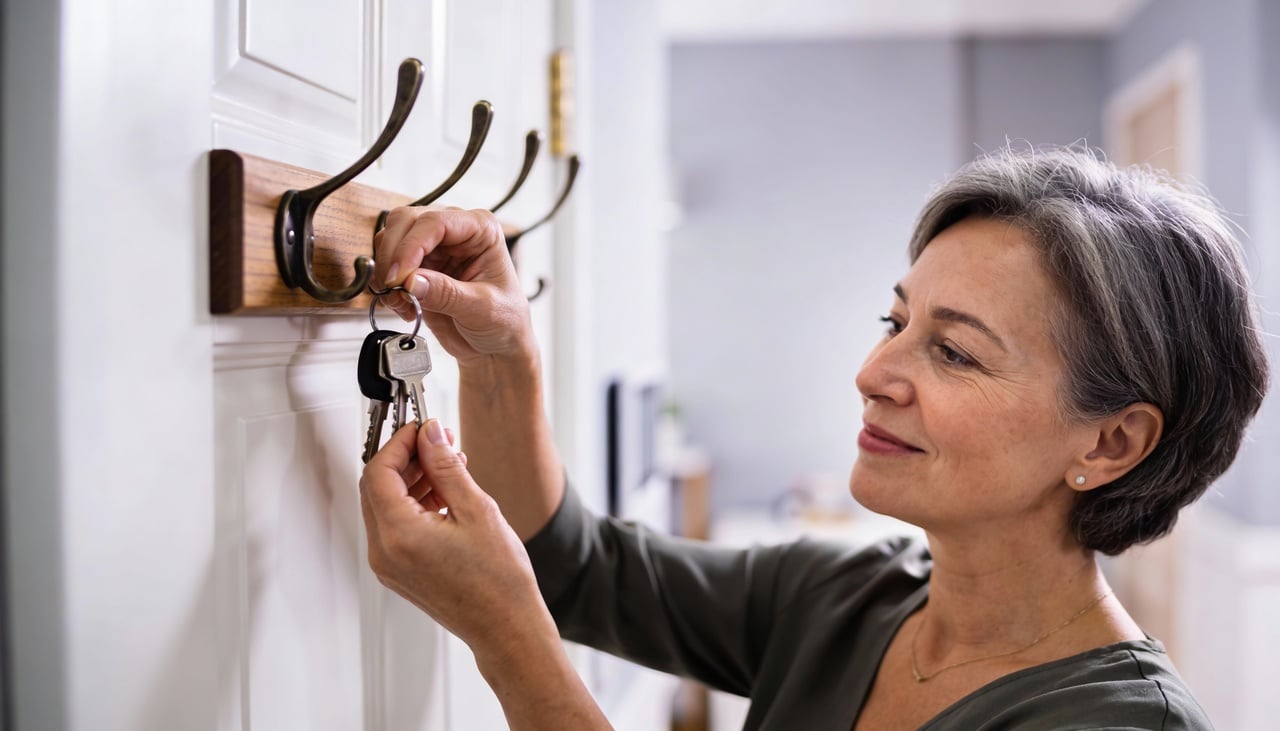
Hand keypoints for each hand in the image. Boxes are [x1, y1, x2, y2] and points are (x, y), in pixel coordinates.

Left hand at [359, 419, 551, 652]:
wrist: (506, 627)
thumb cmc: (499, 580)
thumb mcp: (477, 510)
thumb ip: (446, 467)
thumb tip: (430, 435)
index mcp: (400, 535)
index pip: (378, 472)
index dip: (398, 443)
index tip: (422, 429)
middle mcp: (385, 552)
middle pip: (376, 487)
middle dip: (405, 459)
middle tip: (438, 443)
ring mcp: (388, 565)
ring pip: (385, 506)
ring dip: (411, 480)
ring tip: (450, 469)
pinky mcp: (398, 572)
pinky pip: (394, 526)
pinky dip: (413, 504)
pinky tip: (445, 495)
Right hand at [373, 207, 535, 364]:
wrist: (495, 346)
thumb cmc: (504, 321)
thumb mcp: (482, 309)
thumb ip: (446, 294)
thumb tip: (411, 281)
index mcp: (481, 230)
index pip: (435, 222)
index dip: (411, 246)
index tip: (400, 277)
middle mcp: (455, 232)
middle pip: (406, 221)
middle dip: (394, 256)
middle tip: (394, 289)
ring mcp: (433, 247)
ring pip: (390, 239)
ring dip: (387, 271)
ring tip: (402, 302)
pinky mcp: (417, 267)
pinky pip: (388, 264)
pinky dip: (385, 285)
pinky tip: (403, 305)